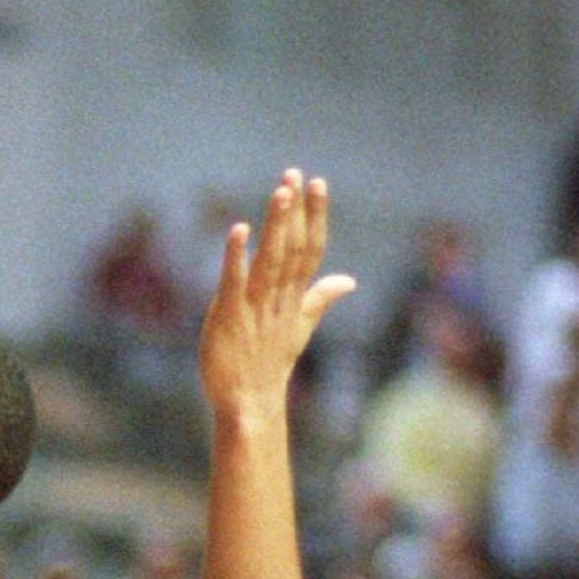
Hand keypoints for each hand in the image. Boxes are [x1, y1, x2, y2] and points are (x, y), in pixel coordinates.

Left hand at [199, 169, 354, 419]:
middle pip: (293, 250)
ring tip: (280, 192)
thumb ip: (320, 299)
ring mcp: (255, 309)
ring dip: (276, 227)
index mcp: (294, 299)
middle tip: (296, 174)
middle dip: (295, 212)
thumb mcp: (299, 328)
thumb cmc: (269, 365)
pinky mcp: (229, 318)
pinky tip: (239, 231)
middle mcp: (279, 300)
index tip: (317, 184)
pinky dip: (237, 257)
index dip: (315, 217)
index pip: (310, 251)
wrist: (249, 405)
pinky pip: (235, 283)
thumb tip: (349, 280)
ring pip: (271, 261)